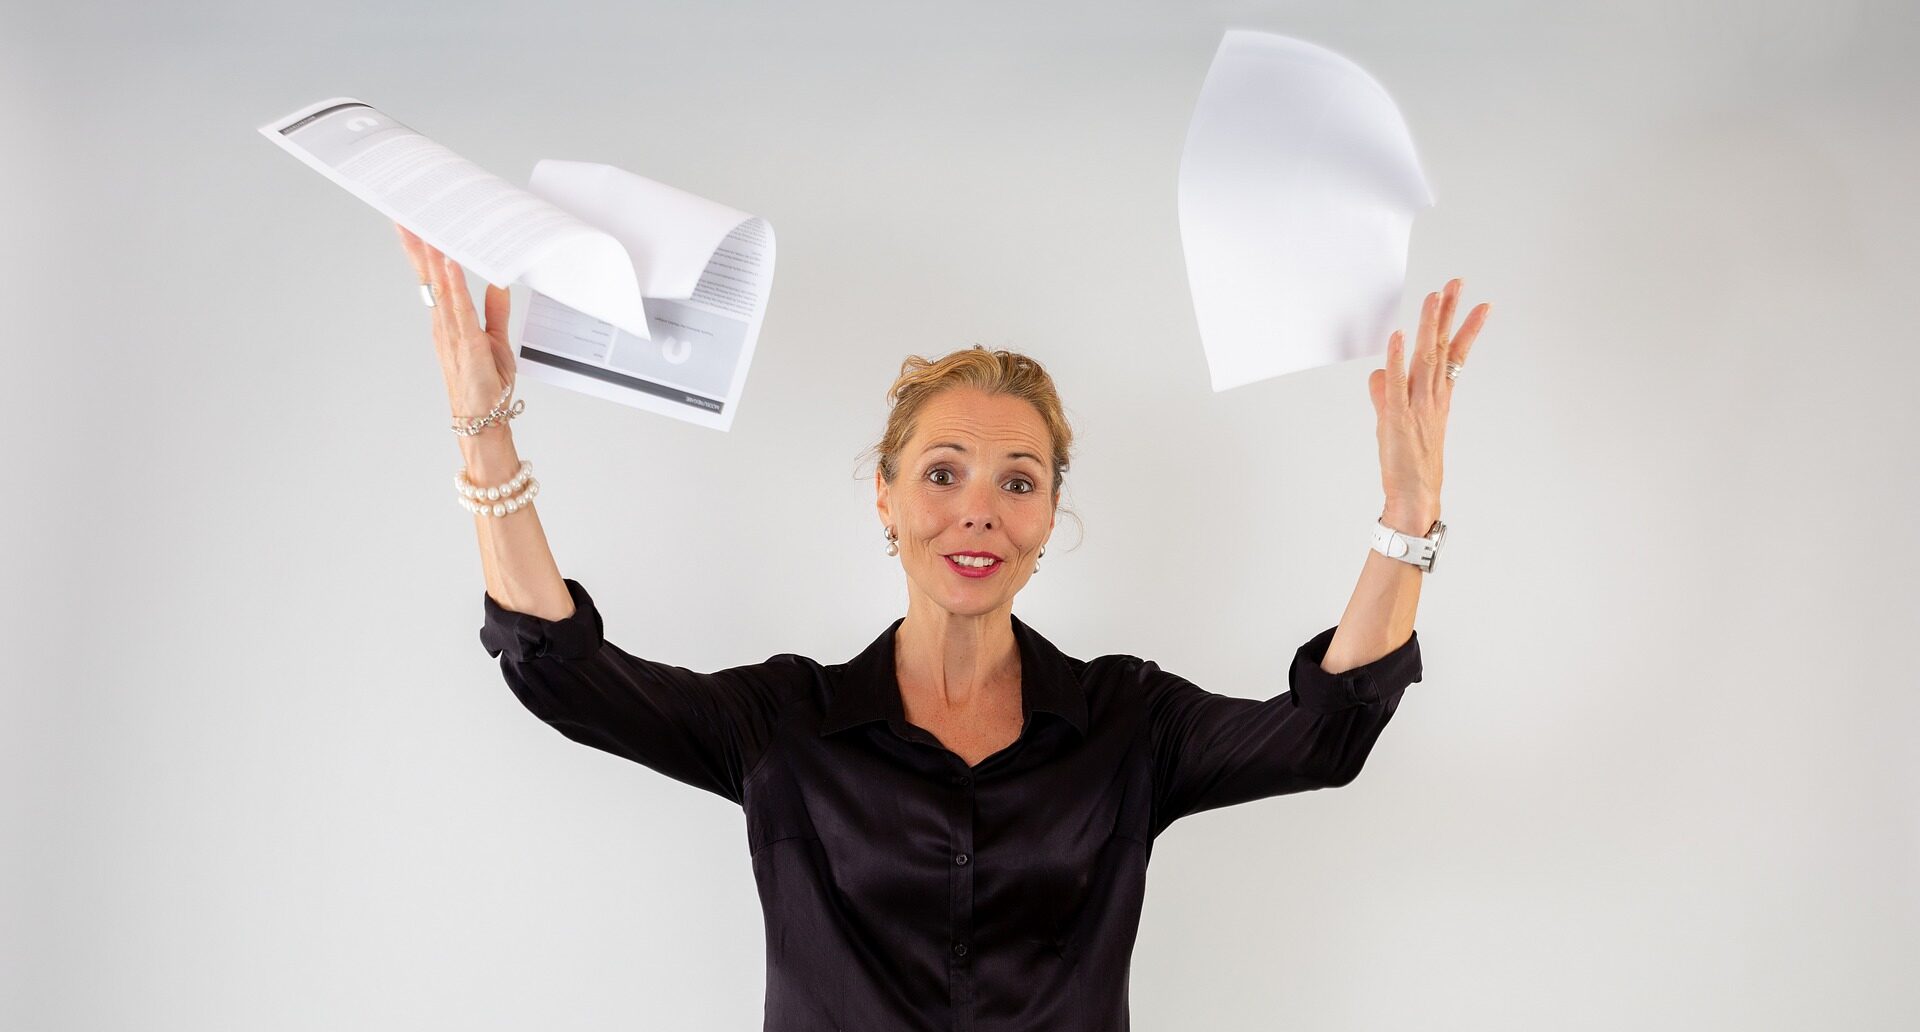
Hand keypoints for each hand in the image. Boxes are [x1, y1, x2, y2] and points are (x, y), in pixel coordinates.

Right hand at [394, 223, 516, 415]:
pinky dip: (454, 285)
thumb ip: (495, 311)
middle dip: (417, 246)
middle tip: (406, 215)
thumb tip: (497, 284)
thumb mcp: (496, 341)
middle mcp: (445, 324)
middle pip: (428, 278)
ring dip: (432, 257)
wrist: (484, 421)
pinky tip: (449, 264)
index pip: (435, 280)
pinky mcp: (466, 343)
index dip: (424, 253)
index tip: (416, 226)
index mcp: (449, 321)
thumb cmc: (488, 386)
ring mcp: (452, 333)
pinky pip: (459, 309)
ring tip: (426, 228)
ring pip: (439, 288)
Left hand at [1367, 277, 1489, 529]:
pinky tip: (1399, 337)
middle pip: (1441, 348)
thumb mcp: (1395, 422)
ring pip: (1425, 359)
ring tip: (1435, 296)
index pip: (1454, 356)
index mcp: (1437, 398)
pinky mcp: (1397, 418)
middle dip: (1448, 314)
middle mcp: (1431, 397)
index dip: (1465, 328)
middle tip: (1457, 283)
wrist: (1414, 496)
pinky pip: (1398, 384)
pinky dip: (1398, 360)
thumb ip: (1386, 395)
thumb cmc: (1409, 463)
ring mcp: (1417, 406)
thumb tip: (1378, 375)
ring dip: (1429, 327)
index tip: (1480, 304)